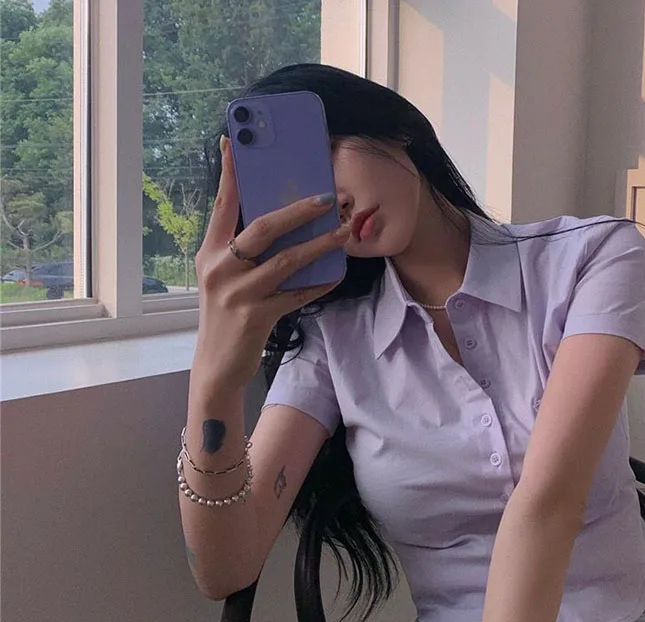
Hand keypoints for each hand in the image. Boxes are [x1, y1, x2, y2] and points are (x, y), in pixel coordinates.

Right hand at [191, 134, 349, 394]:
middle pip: (262, 228)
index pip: (222, 205)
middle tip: (326, 197)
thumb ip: (239, 251)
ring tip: (342, 232)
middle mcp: (220, 268)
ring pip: (286, 260)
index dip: (230, 173)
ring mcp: (238, 293)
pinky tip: (336, 275)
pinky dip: (318, 283)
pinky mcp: (257, 316)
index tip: (235, 142)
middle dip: (297, 209)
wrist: (217, 365)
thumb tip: (276, 221)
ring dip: (319, 245)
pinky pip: (297, 294)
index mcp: (210, 253)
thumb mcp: (222, 278)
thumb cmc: (225, 315)